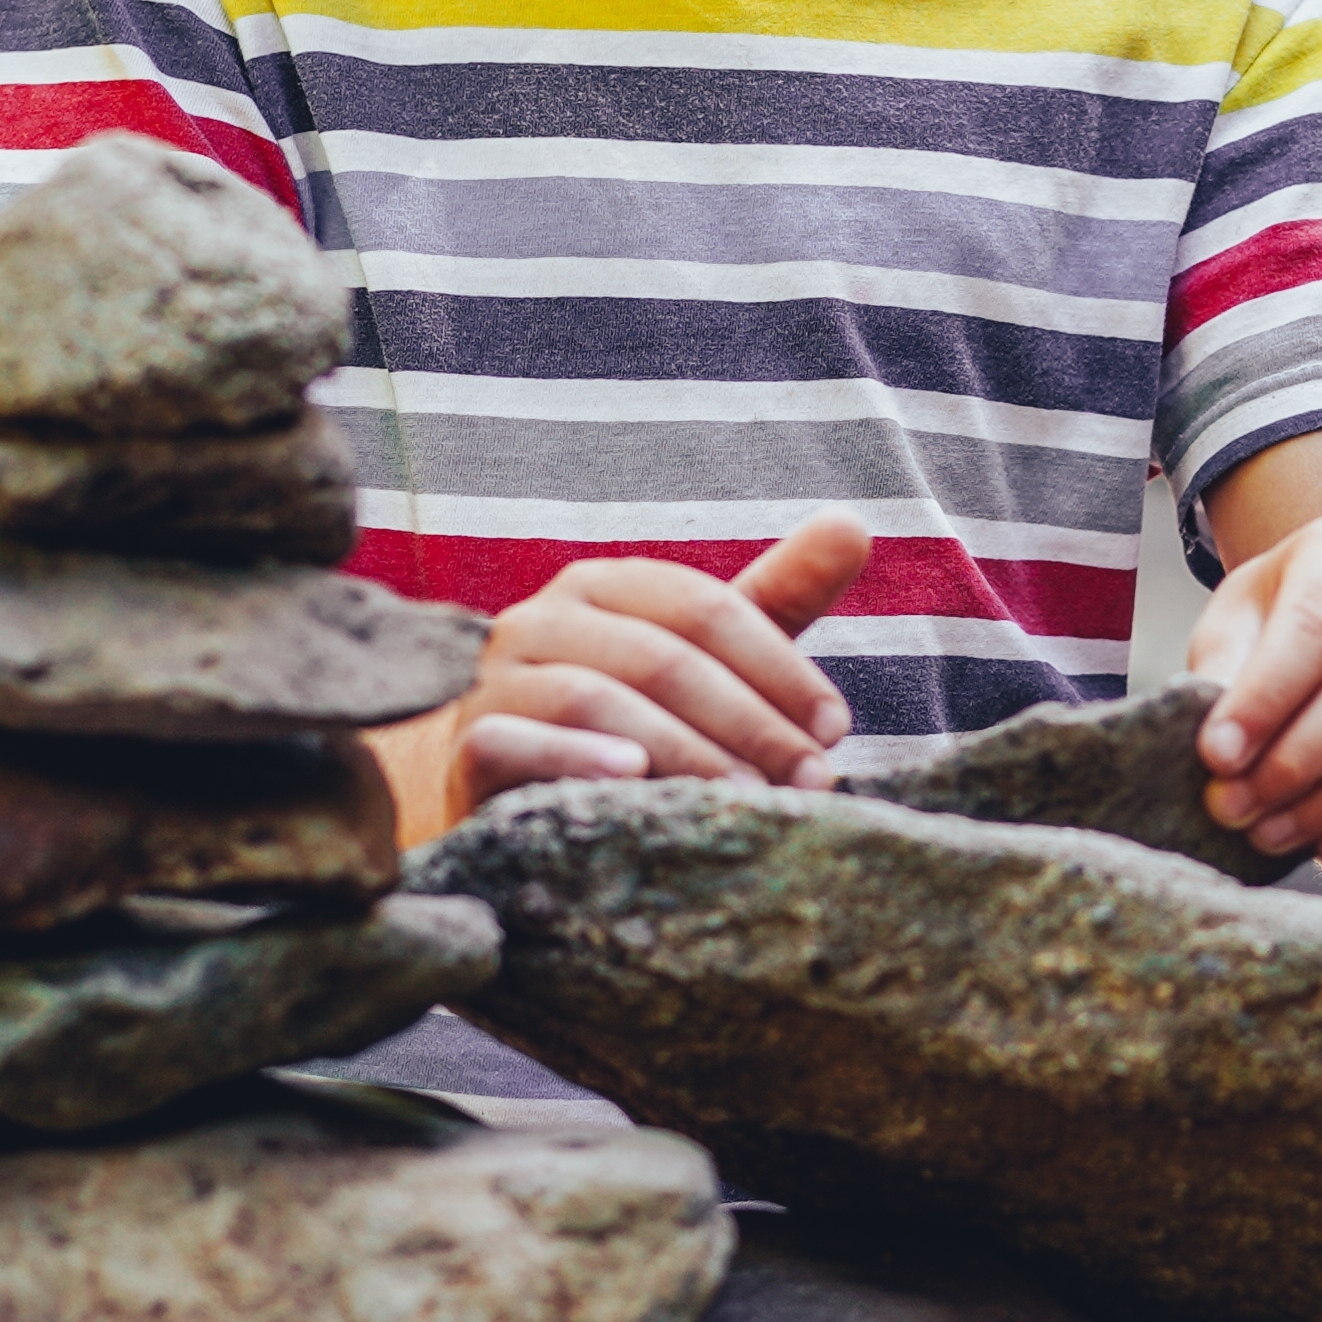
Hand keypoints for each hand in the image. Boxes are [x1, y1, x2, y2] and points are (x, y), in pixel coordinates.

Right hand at [453, 513, 870, 799]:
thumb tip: (855, 525)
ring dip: (682, 751)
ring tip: (743, 796)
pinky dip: (573, 758)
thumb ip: (775, 600)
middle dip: (747, 721)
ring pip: (594, 699)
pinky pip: (513, 741)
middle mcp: (543, 619)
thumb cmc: (629, 718)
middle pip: (661, 657)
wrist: (507, 791)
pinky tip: (631, 777)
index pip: (704, 608)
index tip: (833, 729)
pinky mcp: (466, 745)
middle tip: (808, 780)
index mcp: (606, 587)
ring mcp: (496, 680)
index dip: (777, 666)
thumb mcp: (705, 659)